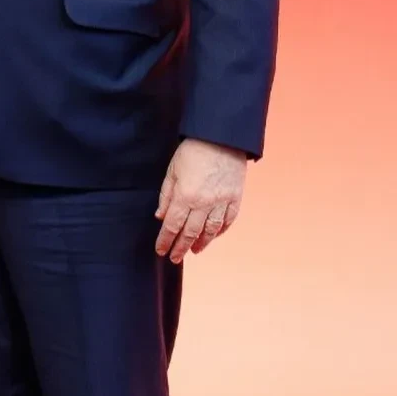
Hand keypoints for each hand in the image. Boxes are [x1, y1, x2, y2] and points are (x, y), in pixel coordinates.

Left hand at [155, 138, 246, 263]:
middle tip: (175, 258)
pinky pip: (228, 221)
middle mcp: (204, 203)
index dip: (165, 240)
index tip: (161, 250)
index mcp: (185, 196)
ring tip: (194, 250)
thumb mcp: (172, 171)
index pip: (172, 226)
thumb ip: (166, 196)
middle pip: (190, 233)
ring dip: (201, 243)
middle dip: (181, 248)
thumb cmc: (193, 151)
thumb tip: (161, 217)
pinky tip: (213, 236)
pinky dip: (220, 231)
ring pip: (210, 231)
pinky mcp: (235, 198)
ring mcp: (222, 201)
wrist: (222, 137)